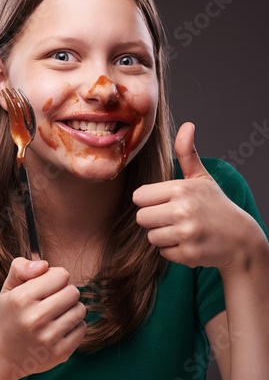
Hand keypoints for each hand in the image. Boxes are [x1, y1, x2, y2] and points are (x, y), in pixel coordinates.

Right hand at [0, 258, 86, 379]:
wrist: (5, 354)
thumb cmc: (12, 313)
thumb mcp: (9, 287)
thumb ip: (21, 267)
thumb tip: (44, 265)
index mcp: (22, 299)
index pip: (61, 275)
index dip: (56, 278)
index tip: (46, 287)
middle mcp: (34, 319)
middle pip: (73, 291)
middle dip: (65, 292)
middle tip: (52, 300)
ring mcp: (48, 338)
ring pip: (80, 309)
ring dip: (71, 309)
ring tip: (56, 314)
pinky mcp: (60, 353)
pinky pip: (82, 328)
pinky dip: (74, 326)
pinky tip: (59, 328)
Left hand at [133, 122, 256, 269]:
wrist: (240, 238)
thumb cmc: (216, 205)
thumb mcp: (201, 178)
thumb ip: (187, 153)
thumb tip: (187, 125)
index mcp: (181, 188)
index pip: (139, 196)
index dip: (149, 201)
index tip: (165, 202)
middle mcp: (183, 210)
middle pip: (141, 218)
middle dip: (154, 219)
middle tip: (173, 217)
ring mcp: (186, 233)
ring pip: (151, 237)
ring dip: (163, 236)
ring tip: (182, 229)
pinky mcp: (189, 254)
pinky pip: (163, 253)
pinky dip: (173, 250)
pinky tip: (189, 242)